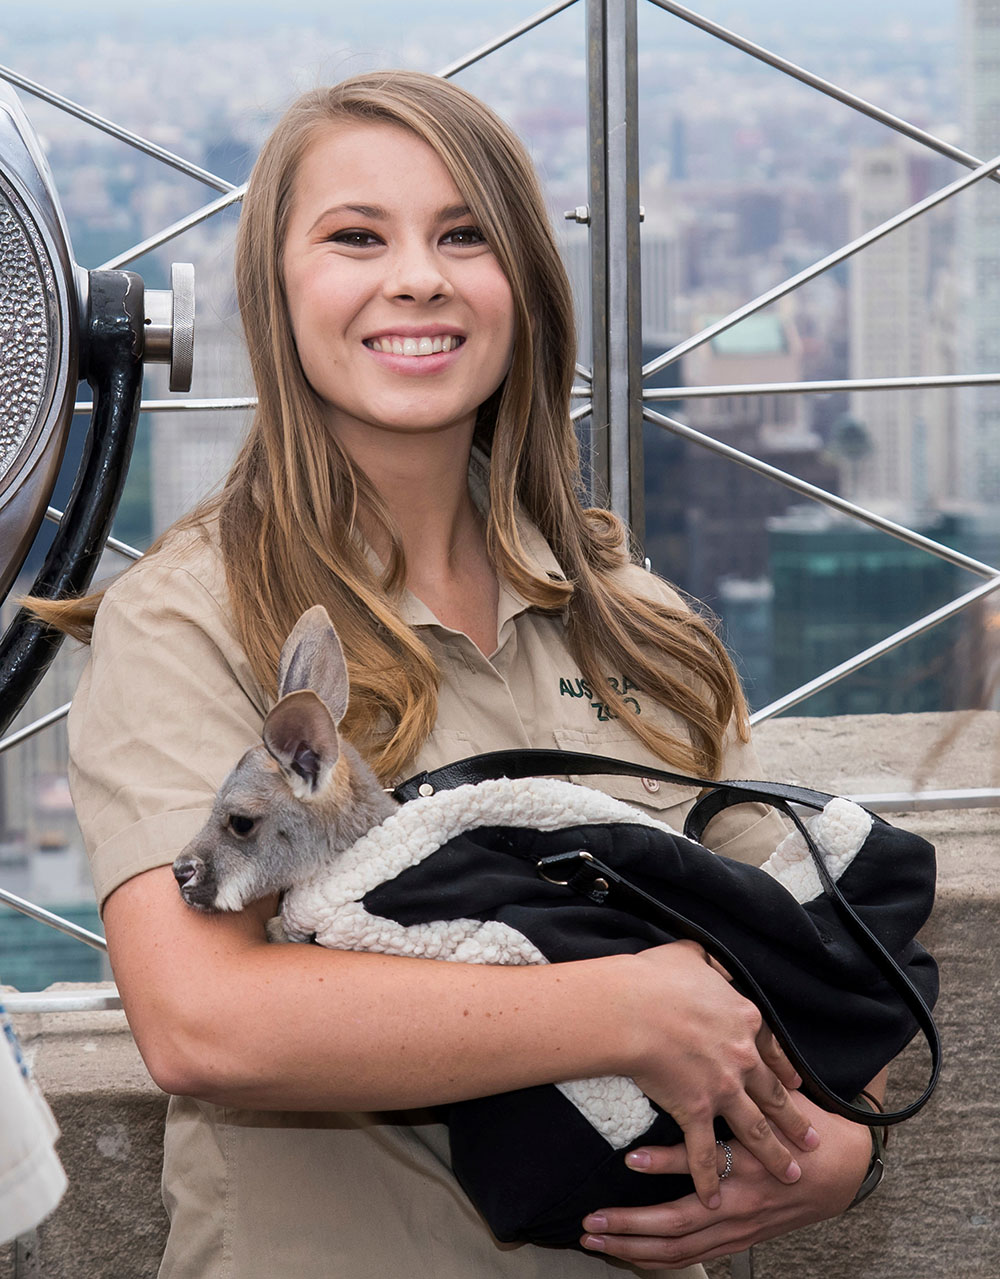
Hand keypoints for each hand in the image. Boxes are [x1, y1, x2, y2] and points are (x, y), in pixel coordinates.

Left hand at [579, 1096, 872, 1269]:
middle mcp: (741, 1202)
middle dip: (631, 1226)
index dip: (666, 1163)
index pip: (702, 1164)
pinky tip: (630, 1257)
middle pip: (679, 1224)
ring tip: (594, 1242)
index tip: (629, 1158)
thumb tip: (694, 1049)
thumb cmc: (803, 1126)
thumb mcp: (775, 1098)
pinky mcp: (740, 1240)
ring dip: (634, 1248)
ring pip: (680, 1248)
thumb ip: (739, 1081)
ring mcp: (739, 1228)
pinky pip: (693, 1256)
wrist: (846, 1169)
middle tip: (590, 1222)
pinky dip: (659, 1259)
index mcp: (749, 1161)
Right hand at [623, 941, 818, 1207]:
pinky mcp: (694, 1110)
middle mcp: (741, 1058)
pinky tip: (714, 1198)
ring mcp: (722, 1088)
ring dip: (774, 1155)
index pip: (773, 1048)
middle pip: (774, 1094)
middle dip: (796, 1120)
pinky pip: (704, 1152)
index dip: (785, 1068)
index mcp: (744, 1019)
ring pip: (755, 1129)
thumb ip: (707, 962)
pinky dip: (709, 1178)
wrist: (634, 1009)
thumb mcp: (692, 955)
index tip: (797, 1083)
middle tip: (815, 1140)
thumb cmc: (656, 978)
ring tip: (792, 1175)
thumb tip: (706, 958)